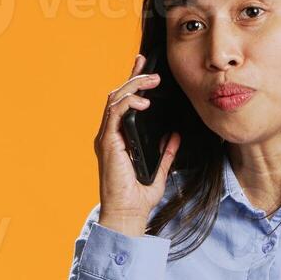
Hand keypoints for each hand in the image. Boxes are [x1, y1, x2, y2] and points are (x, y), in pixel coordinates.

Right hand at [96, 53, 180, 234]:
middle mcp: (110, 134)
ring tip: (152, 81)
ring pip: (114, 99)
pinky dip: (128, 103)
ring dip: (133, 86)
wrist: (128, 214)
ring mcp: (106, 137)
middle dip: (134, 77)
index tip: (145, 65)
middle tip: (153, 69)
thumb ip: (166, 153)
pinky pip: (114, 114)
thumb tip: (174, 136)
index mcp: (120, 138)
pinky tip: (143, 101)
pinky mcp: (107, 143)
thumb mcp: (160, 171)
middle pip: (118, 95)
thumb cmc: (139, 197)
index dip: (133, 82)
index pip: (125, 103)